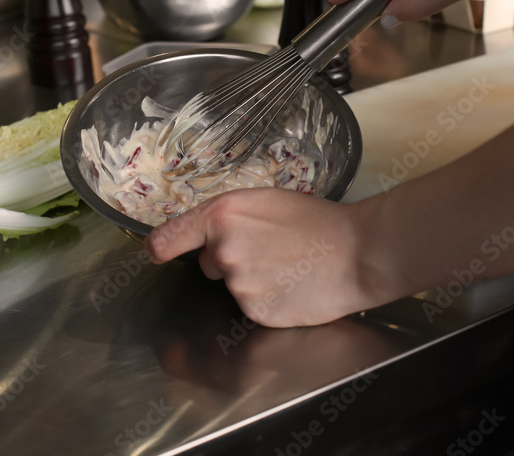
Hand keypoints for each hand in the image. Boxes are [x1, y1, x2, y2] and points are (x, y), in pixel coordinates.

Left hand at [144, 188, 394, 327]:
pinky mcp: (257, 312)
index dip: (161, 247)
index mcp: (222, 215)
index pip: (169, 238)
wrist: (356, 252)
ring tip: (287, 265)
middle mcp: (223, 251)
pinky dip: (268, 298)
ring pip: (233, 284)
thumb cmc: (316, 221)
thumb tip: (203, 235)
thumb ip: (228, 217)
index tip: (156, 253)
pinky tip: (291, 285)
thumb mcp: (265, 200)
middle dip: (231, 257)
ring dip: (252, 278)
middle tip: (270, 247)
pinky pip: (252, 305)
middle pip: (210, 262)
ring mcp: (239, 285)